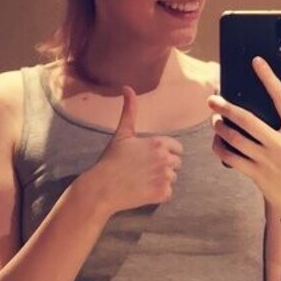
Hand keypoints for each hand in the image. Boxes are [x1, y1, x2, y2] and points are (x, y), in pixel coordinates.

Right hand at [87, 86, 182, 214]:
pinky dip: (159, 193)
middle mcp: (165, 159)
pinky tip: (143, 189)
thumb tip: (127, 87)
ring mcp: (165, 177)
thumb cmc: (112, 160)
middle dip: (164, 166)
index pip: (178, 149)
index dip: (165, 153)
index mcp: (159, 143)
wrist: (102, 188)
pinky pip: (169, 193)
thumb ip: (130, 110)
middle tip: (144, 169)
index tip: (149, 158)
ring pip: (173, 178)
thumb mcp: (122, 133)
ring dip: (162, 180)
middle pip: (177, 163)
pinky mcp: (162, 193)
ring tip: (143, 179)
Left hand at [209, 57, 280, 222]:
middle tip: (212, 99)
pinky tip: (217, 143)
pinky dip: (220, 148)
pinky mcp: (256, 175)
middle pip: (248, 120)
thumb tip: (267, 103)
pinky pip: (231, 157)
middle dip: (226, 108)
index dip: (269, 78)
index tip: (256, 62)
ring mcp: (268, 161)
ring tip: (215, 121)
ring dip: (220, 128)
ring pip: (235, 139)